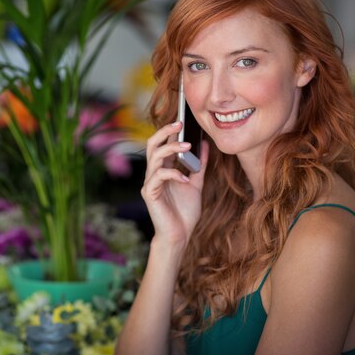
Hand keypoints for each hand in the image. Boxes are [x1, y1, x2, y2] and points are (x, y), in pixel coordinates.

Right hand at [141, 121, 208, 248]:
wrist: (179, 235)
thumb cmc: (184, 212)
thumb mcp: (196, 184)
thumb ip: (199, 166)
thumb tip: (205, 146)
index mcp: (163, 169)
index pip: (162, 144)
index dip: (169, 131)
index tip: (182, 119)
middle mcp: (154, 173)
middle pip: (152, 144)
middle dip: (165, 132)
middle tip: (179, 124)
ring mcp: (150, 183)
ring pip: (155, 157)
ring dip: (171, 149)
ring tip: (187, 146)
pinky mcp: (149, 193)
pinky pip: (158, 177)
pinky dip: (173, 174)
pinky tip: (185, 179)